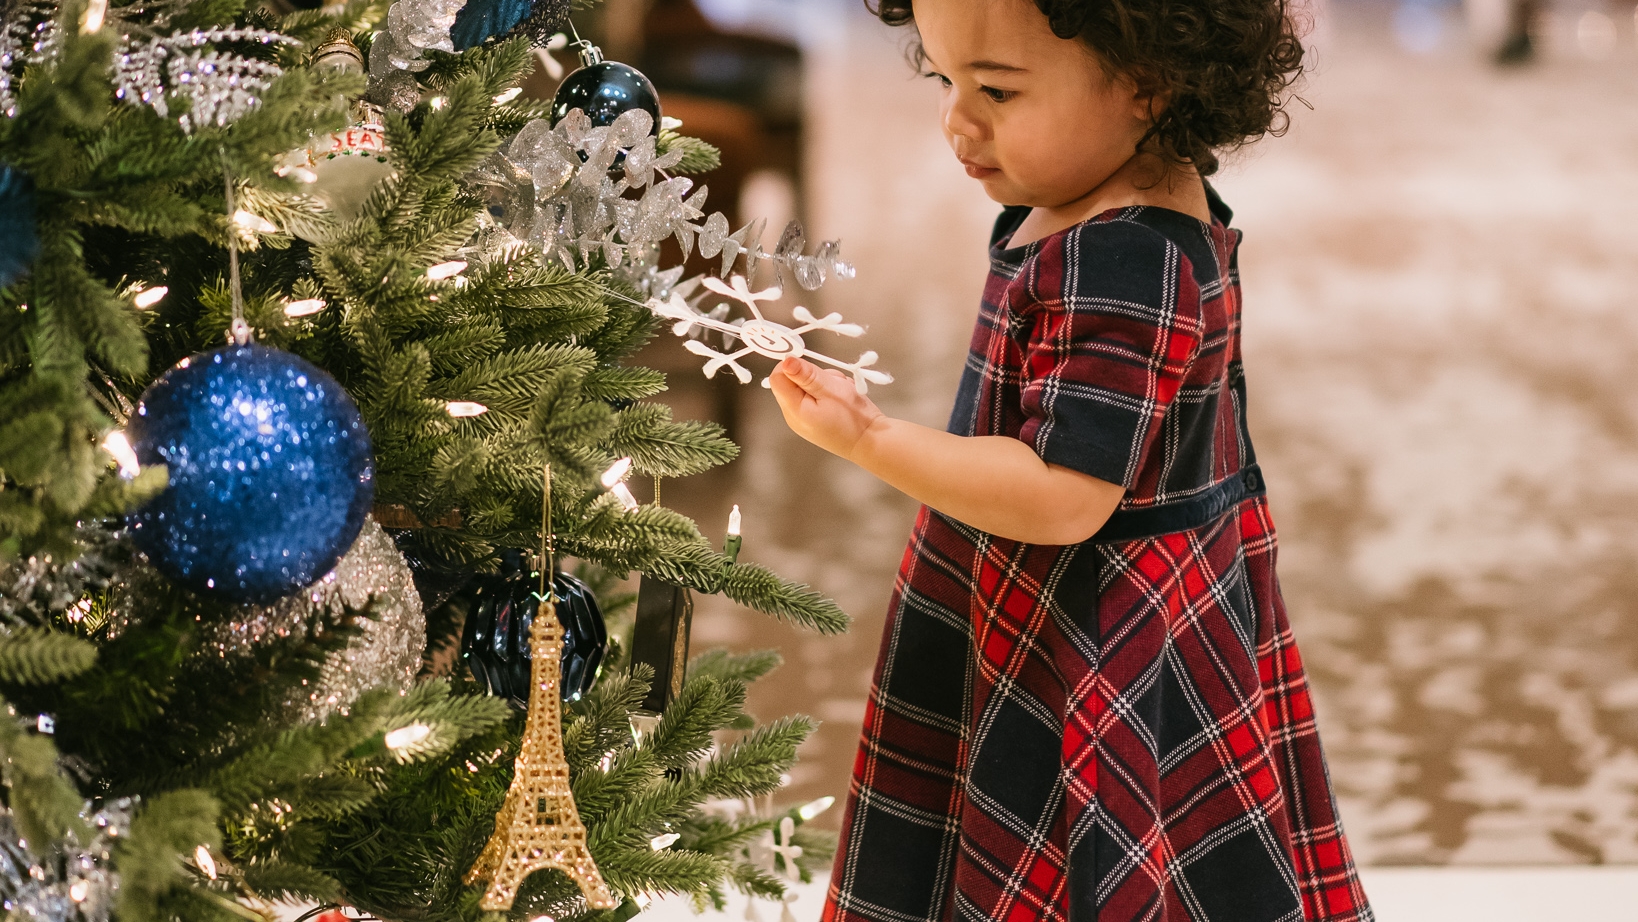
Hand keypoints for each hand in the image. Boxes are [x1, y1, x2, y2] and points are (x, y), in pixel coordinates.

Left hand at [768, 357, 884, 459]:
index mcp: (794, 409)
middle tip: (833, 383)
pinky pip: (816, 397)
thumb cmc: (854, 419)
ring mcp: (804, 419)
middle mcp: (794, 416)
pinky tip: (842, 399)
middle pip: (793, 381)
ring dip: (825, 382)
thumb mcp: (831, 390)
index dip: (791, 365)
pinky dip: (829, 392)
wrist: (871, 442)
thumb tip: (785, 362)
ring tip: (842, 392)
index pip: (778, 377)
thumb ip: (807, 375)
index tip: (811, 365)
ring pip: (807, 387)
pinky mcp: (815, 419)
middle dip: (814, 375)